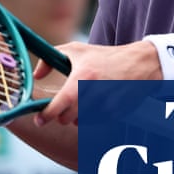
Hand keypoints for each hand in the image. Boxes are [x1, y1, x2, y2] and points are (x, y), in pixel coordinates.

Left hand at [32, 40, 161, 126]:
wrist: (138, 64)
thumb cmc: (103, 56)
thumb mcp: (75, 50)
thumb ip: (50, 60)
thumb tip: (36, 76)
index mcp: (83, 76)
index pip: (61, 103)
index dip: (47, 114)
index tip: (39, 120)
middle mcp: (95, 92)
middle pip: (68, 118)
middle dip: (61, 116)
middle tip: (63, 107)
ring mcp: (107, 105)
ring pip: (80, 123)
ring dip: (75, 117)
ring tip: (81, 102)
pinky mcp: (117, 113)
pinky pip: (95, 122)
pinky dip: (90, 117)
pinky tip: (95, 104)